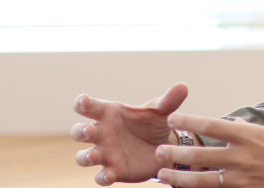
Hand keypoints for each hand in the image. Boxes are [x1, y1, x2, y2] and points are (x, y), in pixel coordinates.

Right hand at [72, 83, 188, 185]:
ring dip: (85, 156)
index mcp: (110, 114)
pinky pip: (101, 177)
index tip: (83, 101)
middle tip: (89, 130)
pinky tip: (109, 175)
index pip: (90, 107)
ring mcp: (105, 153)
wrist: (163, 148)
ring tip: (94, 155)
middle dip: (80, 131)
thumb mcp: (162, 111)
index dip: (83, 103)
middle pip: (80, 131)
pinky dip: (102, 177)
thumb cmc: (153, 124)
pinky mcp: (113, 170)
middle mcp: (102, 133)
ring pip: (84, 156)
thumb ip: (170, 100)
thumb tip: (183, 86)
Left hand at [154, 114, 263, 187]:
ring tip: (163, 176)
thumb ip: (253, 130)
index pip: (213, 125)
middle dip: (176, 153)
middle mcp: (244, 158)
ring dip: (179, 178)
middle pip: (201, 155)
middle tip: (158, 151)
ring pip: (202, 180)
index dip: (190, 121)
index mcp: (251, 136)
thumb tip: (234, 123)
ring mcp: (243, 180)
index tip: (173, 118)